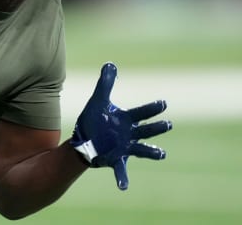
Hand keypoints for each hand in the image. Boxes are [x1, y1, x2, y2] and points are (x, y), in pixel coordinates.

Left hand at [71, 62, 171, 189]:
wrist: (84, 139)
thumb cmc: (94, 120)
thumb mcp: (98, 101)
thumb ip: (105, 84)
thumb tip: (111, 63)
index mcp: (126, 120)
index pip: (141, 112)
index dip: (151, 108)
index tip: (163, 103)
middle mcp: (129, 134)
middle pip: (145, 130)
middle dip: (156, 127)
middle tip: (167, 123)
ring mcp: (124, 148)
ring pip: (141, 150)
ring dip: (151, 152)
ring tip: (161, 154)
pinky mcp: (116, 160)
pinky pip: (121, 171)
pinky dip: (123, 179)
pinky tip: (123, 187)